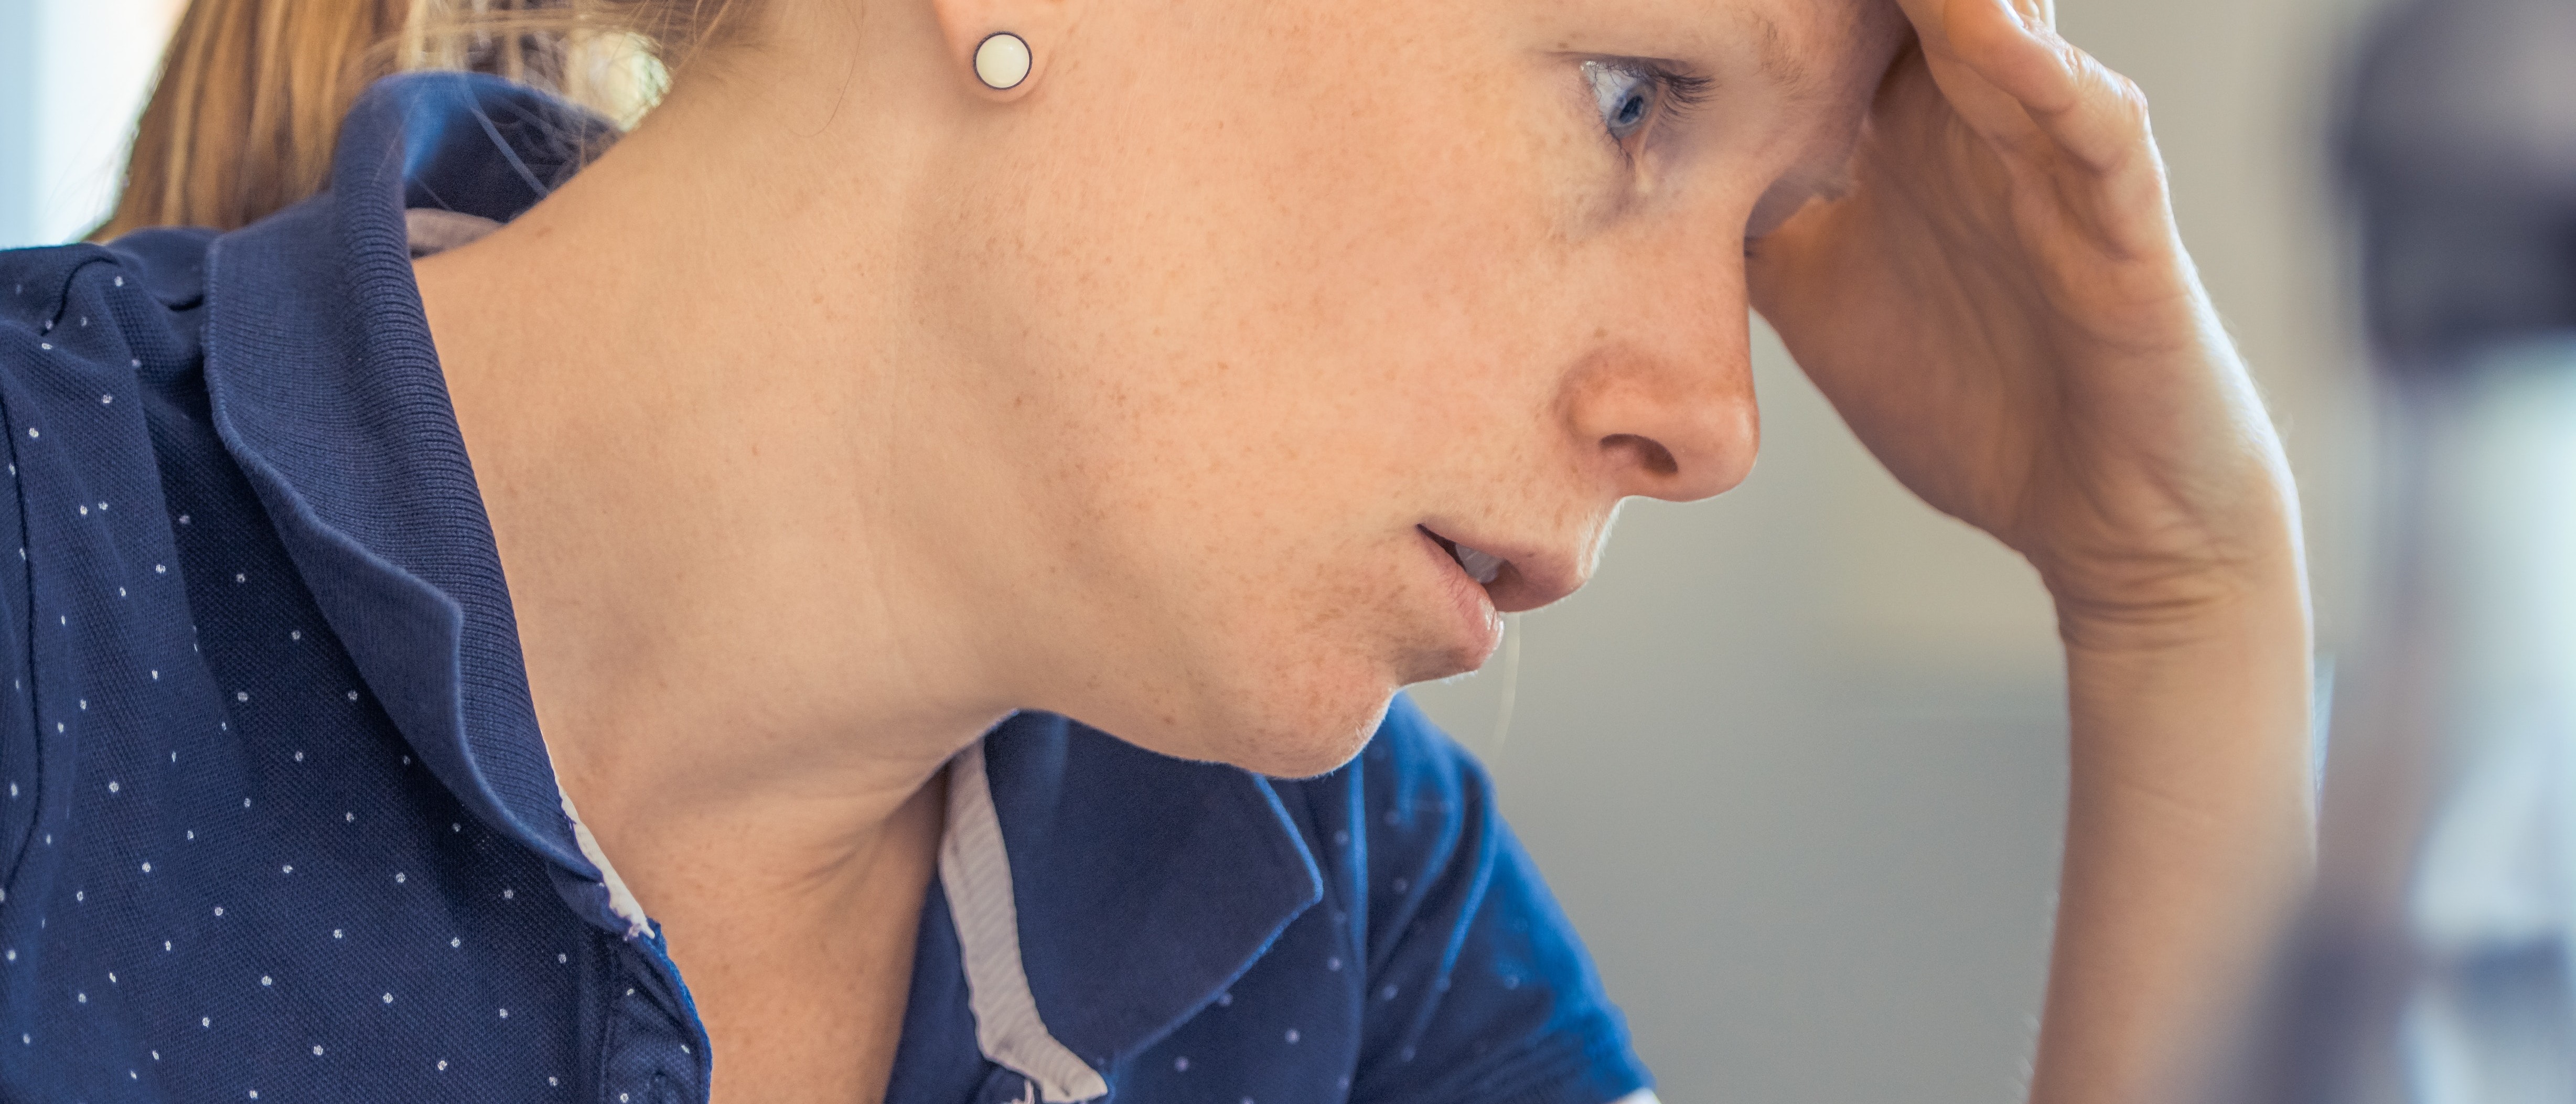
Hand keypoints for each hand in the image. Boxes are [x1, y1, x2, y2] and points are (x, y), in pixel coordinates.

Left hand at [1747, 0, 2300, 638]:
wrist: (2097, 514)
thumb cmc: (1967, 398)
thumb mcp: (1818, 301)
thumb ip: (1749, 228)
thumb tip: (1643, 185)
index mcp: (1904, 135)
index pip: (1844, 21)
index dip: (1787, 4)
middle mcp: (1979, 126)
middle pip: (1927, 3)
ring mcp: (2057, 164)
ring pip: (2008, 34)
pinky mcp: (2125, 224)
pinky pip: (2099, 131)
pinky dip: (2052, 77)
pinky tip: (2000, 37)